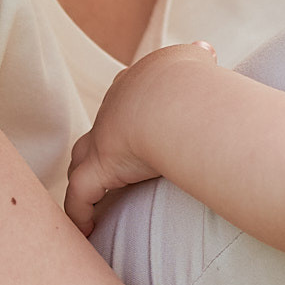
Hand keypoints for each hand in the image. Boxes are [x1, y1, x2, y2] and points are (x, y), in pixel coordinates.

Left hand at [64, 41, 217, 231]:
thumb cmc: (191, 81)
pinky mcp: (99, 168)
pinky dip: (79, 213)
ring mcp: (102, 139)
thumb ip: (199, 57)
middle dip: (99, 146)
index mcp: (136, 85)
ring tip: (91, 199)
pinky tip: (86, 230)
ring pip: (81, 159)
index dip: (127, 115)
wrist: (175, 98)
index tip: (133, 129)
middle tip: (108, 164)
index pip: (124, 100)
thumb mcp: (196, 60)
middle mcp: (113, 110)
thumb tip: (205, 53)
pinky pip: (80, 195)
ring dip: (84, 176)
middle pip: (97, 131)